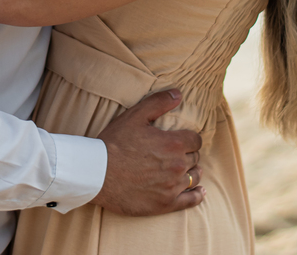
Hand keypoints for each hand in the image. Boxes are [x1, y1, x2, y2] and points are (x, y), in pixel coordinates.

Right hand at [92, 89, 205, 216]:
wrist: (97, 174)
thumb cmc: (114, 142)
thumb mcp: (134, 116)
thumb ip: (159, 102)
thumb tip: (179, 94)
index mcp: (173, 143)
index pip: (196, 140)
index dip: (190, 139)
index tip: (183, 140)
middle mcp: (177, 165)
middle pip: (195, 158)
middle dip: (188, 154)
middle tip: (176, 154)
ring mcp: (172, 186)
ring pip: (194, 177)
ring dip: (192, 171)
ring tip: (185, 170)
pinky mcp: (166, 204)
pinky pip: (191, 200)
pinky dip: (197, 194)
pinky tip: (199, 191)